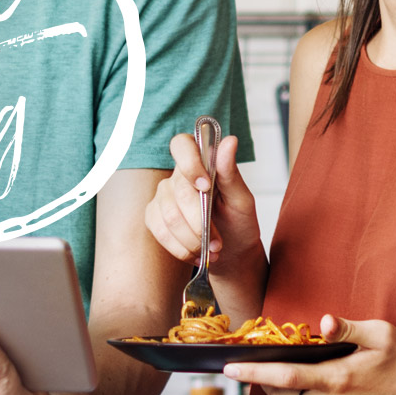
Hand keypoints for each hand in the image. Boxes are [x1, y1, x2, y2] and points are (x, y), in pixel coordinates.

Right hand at [145, 133, 259, 268]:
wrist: (231, 253)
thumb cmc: (238, 223)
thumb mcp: (242, 200)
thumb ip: (231, 173)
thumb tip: (229, 141)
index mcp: (200, 163)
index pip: (182, 145)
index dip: (190, 164)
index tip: (205, 186)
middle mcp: (177, 176)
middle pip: (179, 192)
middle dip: (200, 222)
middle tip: (218, 242)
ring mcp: (162, 195)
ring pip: (169, 216)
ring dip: (192, 239)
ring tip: (210, 250)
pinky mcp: (153, 216)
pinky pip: (159, 231)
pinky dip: (180, 248)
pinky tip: (195, 253)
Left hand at [223, 315, 395, 394]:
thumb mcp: (379, 333)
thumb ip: (345, 328)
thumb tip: (321, 323)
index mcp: (339, 379)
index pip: (284, 378)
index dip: (253, 374)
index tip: (229, 369)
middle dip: (263, 382)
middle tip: (250, 364)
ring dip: (285, 390)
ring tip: (282, 369)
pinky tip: (315, 383)